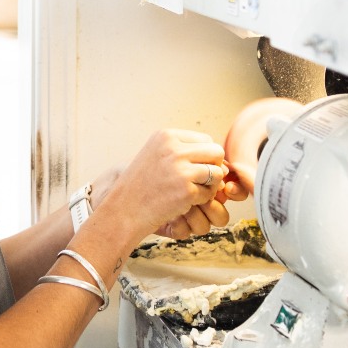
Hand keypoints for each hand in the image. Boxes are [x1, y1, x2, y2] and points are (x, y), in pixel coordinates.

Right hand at [100, 129, 233, 246]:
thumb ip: (185, 152)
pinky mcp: (186, 191)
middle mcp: (173, 148)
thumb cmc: (142, 185)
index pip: (205, 139)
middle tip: (199, 182)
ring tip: (192, 192)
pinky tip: (184, 203)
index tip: (191, 170)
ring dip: (210, 185)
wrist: (123, 210)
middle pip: (216, 152)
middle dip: (213, 168)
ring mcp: (180, 169)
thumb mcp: (157, 156)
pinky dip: (201, 200)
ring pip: (217, 172)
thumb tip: (224, 162)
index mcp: (166, 136)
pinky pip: (209, 193)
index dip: (204, 157)